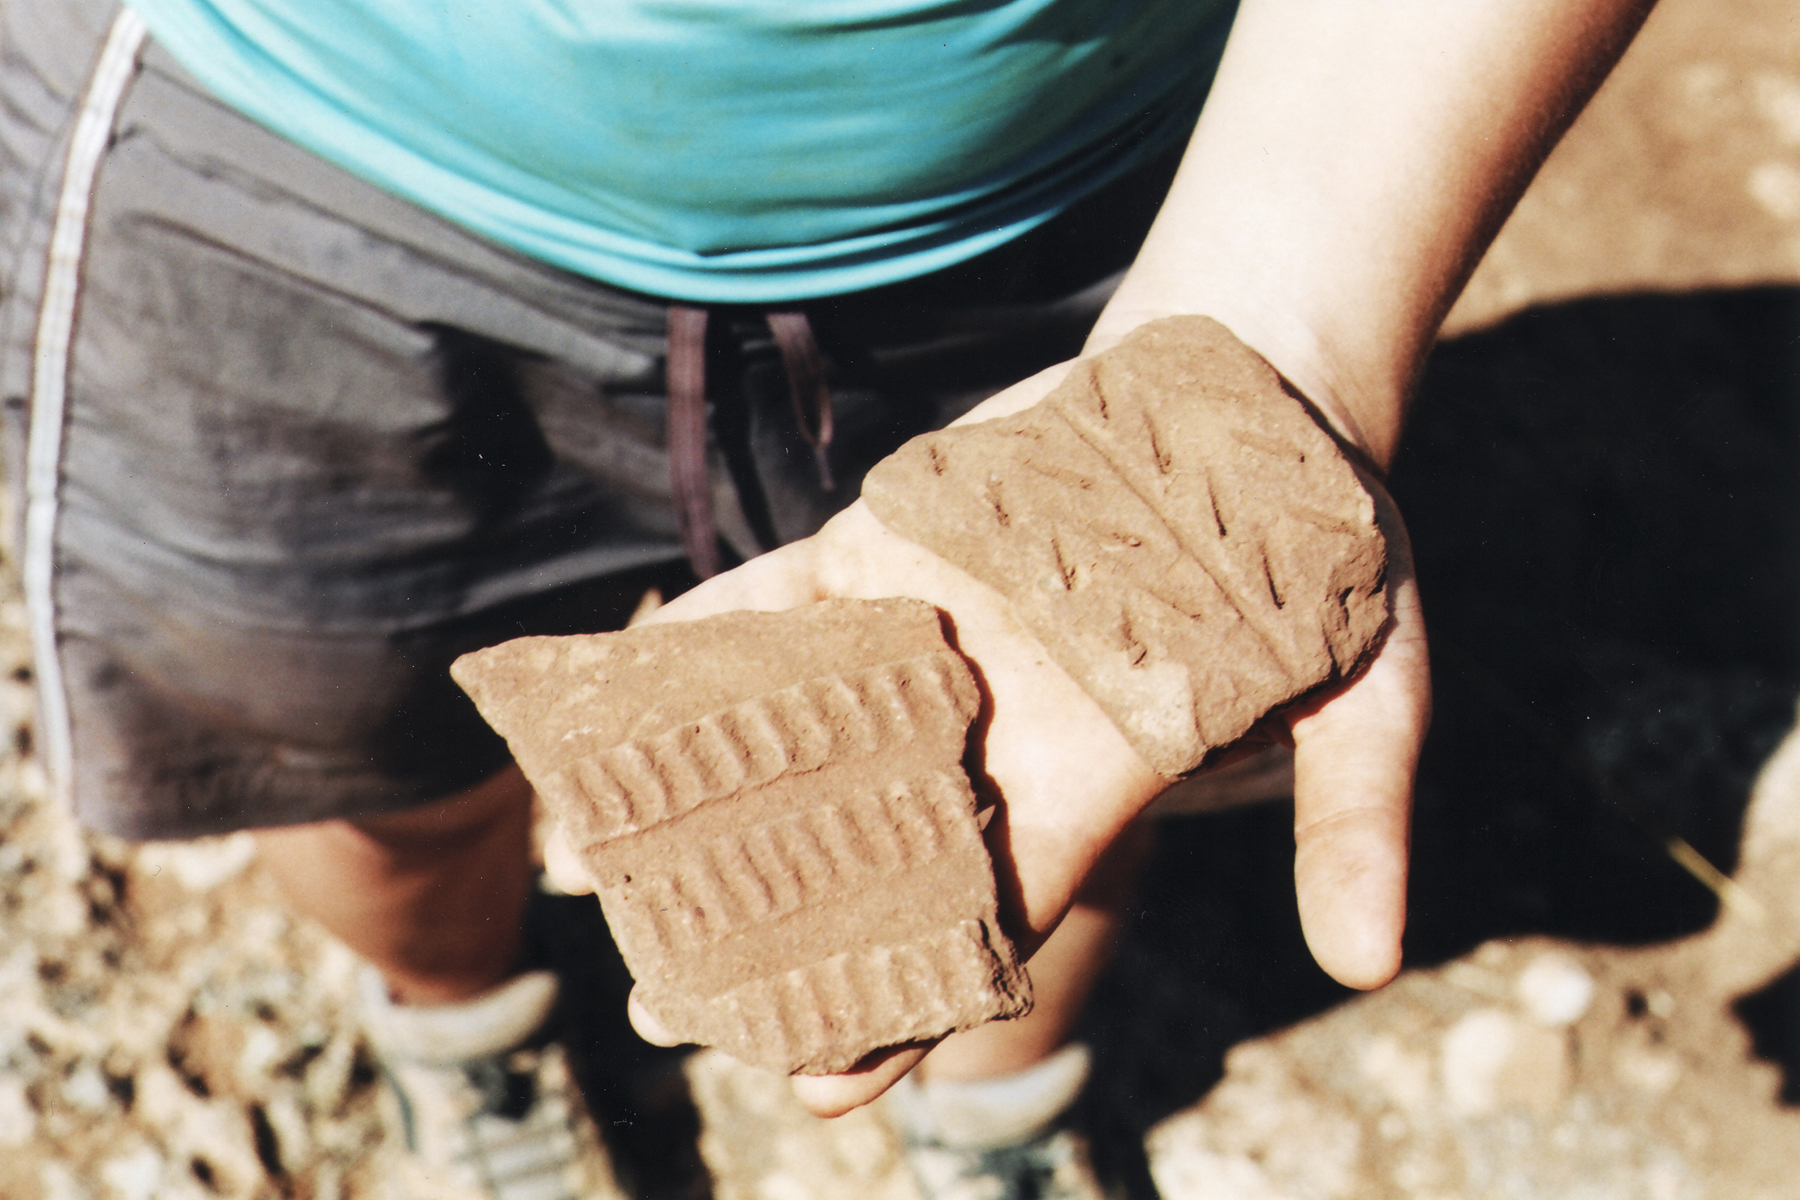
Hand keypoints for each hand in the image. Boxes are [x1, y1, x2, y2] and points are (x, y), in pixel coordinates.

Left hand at [545, 360, 1429, 1116]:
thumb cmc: (1323, 546)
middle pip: (867, 850)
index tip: (820, 1088)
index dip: (911, 1007)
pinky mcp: (890, 551)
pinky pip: (782, 603)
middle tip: (669, 1008)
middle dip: (774, 930)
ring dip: (706, 800)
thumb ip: (1352, 816)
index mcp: (1095, 781)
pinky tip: (622, 689)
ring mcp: (931, 639)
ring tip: (600, 873)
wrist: (1250, 394)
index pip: (991, 922)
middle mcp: (996, 727)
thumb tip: (1368, 969)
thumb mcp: (1371, 685)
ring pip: (801, 736)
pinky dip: (705, 643)